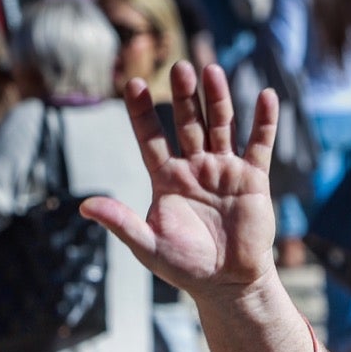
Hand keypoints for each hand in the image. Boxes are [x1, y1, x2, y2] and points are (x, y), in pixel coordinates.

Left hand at [80, 62, 276, 300]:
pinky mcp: (253, 178)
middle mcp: (194, 168)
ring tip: (212, 71)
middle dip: (184, 96)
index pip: (150, 138)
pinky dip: (263, 121)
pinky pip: (259, 144)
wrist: (228, 284)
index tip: (132, 83)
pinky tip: (265, 96)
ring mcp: (224, 170)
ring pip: (221, 125)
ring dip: (217, 99)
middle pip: (187, 123)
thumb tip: (84, 206)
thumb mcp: (147, 245)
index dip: (142, 112)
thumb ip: (120, 222)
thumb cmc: (185, 267)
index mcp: (166, 179)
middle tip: (179, 67)